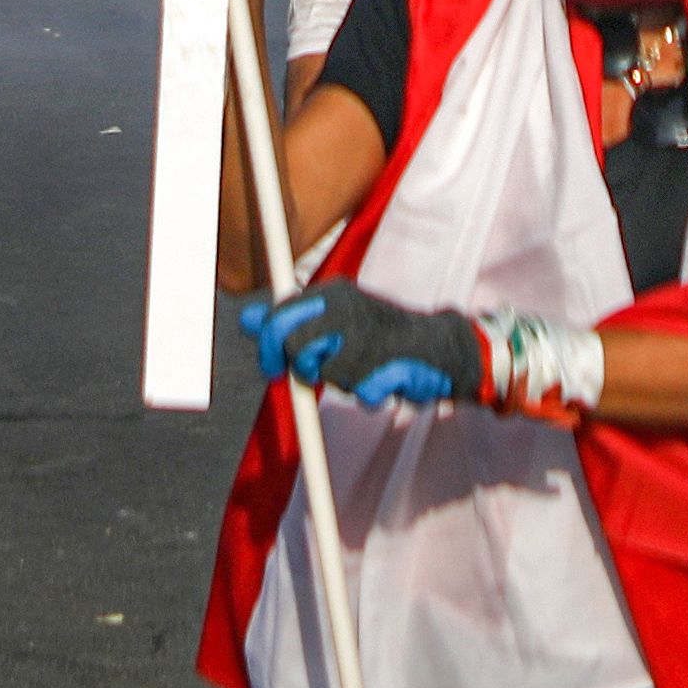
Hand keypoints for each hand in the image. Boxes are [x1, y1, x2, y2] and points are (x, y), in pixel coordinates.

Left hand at [233, 285, 600, 418]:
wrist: (441, 349)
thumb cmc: (379, 338)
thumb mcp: (331, 325)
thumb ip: (290, 321)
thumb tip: (246, 316)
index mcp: (334, 294)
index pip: (280, 316)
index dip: (267, 345)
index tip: (270, 368)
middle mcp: (350, 307)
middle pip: (297, 346)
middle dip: (302, 367)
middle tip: (317, 374)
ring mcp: (372, 334)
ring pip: (329, 373)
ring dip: (342, 382)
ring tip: (363, 371)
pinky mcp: (395, 361)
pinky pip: (365, 390)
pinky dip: (371, 393)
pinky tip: (382, 384)